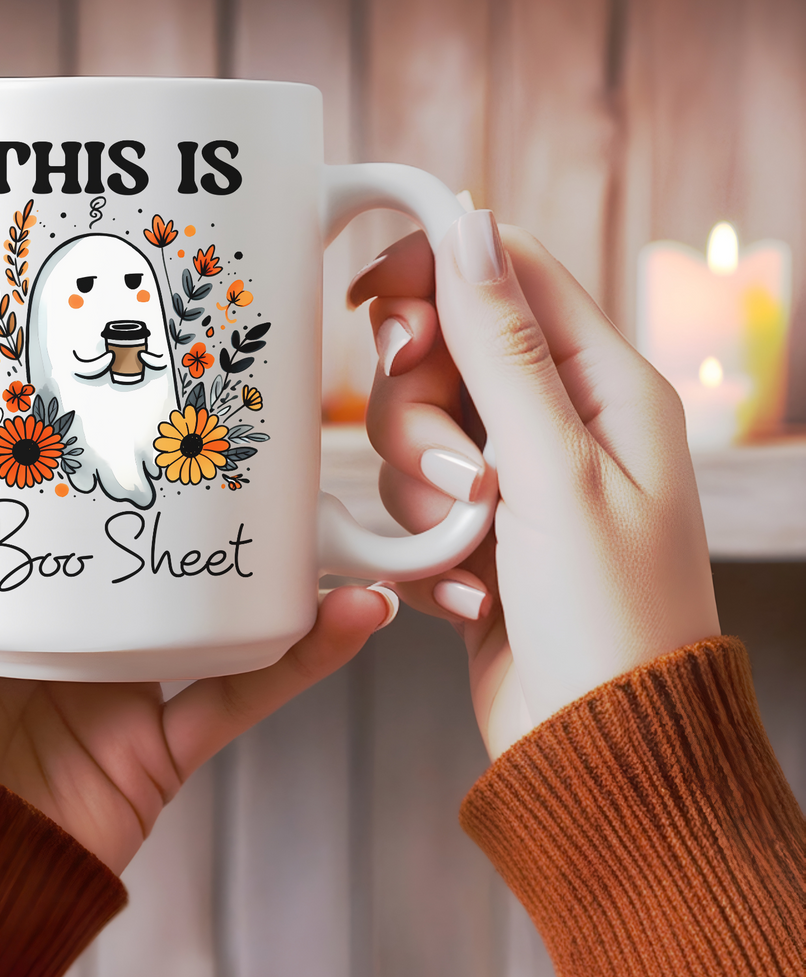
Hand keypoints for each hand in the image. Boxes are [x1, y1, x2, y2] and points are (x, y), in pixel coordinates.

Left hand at [0, 297, 395, 875]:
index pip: (58, 466)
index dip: (100, 401)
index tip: (149, 328)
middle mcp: (54, 615)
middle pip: (147, 525)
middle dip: (203, 466)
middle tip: (257, 392)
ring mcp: (109, 681)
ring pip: (212, 598)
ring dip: (278, 553)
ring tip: (327, 487)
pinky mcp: (155, 748)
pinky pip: (247, 690)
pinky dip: (307, 654)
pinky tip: (357, 606)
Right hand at [350, 212, 719, 759]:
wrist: (597, 751)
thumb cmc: (606, 619)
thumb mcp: (552, 470)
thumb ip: (501, 346)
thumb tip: (469, 224)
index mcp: (606, 386)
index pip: (508, 272)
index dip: (433, 272)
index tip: (369, 303)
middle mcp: (561, 422)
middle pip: (445, 355)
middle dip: (422, 415)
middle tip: (456, 477)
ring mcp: (516, 482)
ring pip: (415, 434)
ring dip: (423, 494)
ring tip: (474, 551)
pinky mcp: (478, 535)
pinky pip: (412, 502)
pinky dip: (424, 546)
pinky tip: (471, 595)